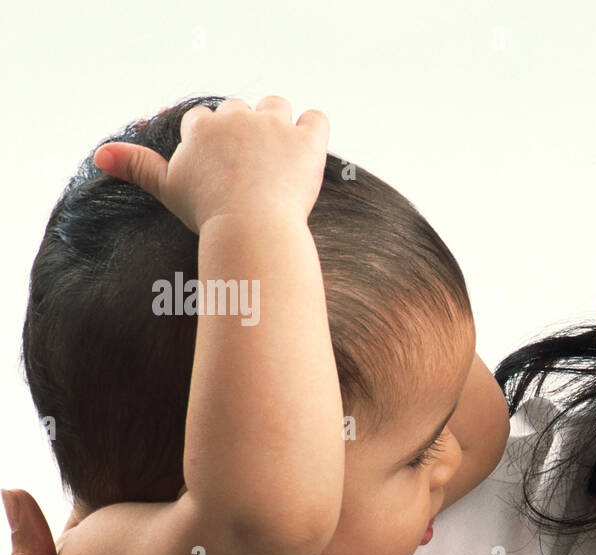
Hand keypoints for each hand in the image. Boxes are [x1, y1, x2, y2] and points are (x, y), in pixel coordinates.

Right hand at [91, 96, 327, 232]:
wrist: (250, 229)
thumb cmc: (208, 214)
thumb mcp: (168, 188)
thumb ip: (137, 167)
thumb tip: (100, 155)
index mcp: (202, 128)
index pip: (204, 119)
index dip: (210, 136)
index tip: (217, 156)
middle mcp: (237, 118)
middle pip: (240, 107)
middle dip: (243, 127)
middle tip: (249, 161)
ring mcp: (275, 127)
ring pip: (277, 104)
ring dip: (279, 119)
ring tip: (279, 151)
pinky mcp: (307, 141)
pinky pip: (317, 118)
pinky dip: (314, 128)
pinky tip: (308, 148)